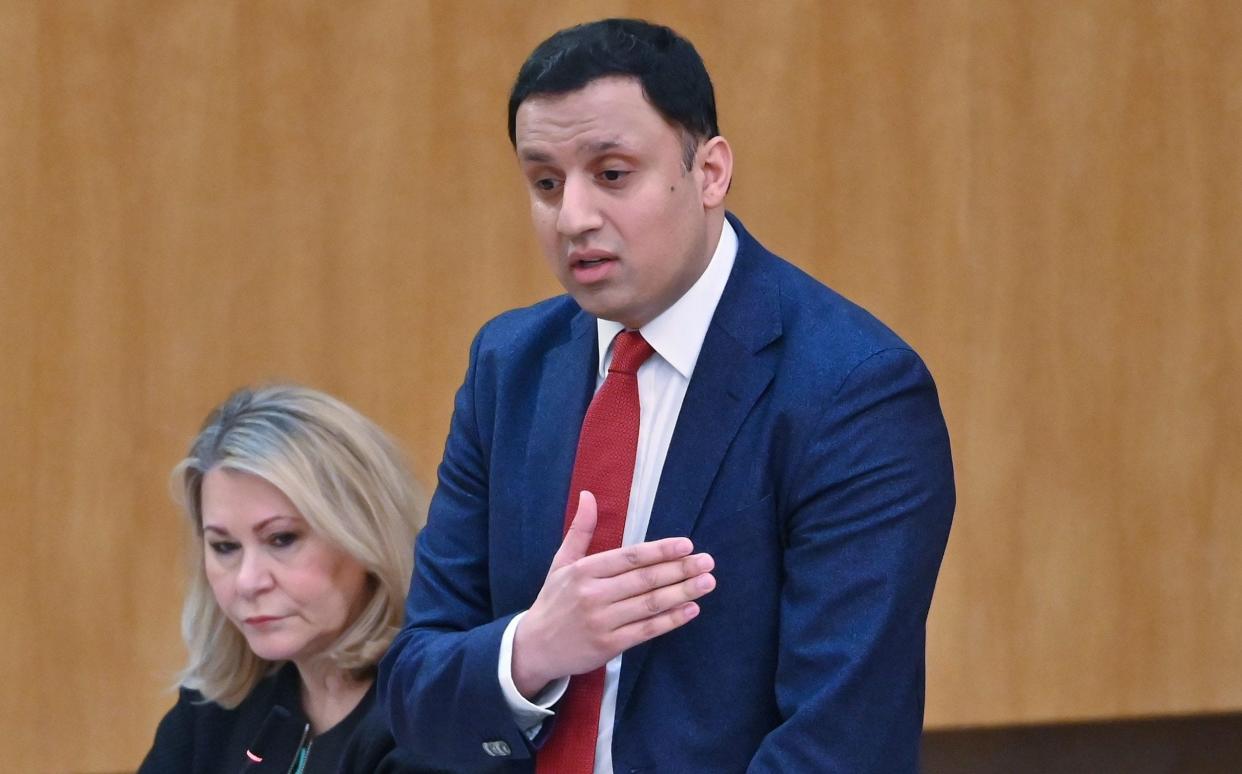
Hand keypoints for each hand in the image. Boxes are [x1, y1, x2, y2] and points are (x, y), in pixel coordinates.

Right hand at [511, 491, 715, 698]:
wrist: (534, 648)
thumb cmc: (554, 601)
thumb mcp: (561, 563)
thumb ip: (580, 530)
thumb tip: (588, 495)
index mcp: (584, 571)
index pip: (628, 557)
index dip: (659, 550)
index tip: (686, 544)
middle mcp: (593, 595)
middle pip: (644, 580)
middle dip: (679, 569)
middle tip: (707, 561)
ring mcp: (602, 622)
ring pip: (649, 604)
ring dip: (682, 592)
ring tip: (707, 582)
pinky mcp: (609, 646)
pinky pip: (646, 631)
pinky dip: (671, 620)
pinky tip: (691, 609)